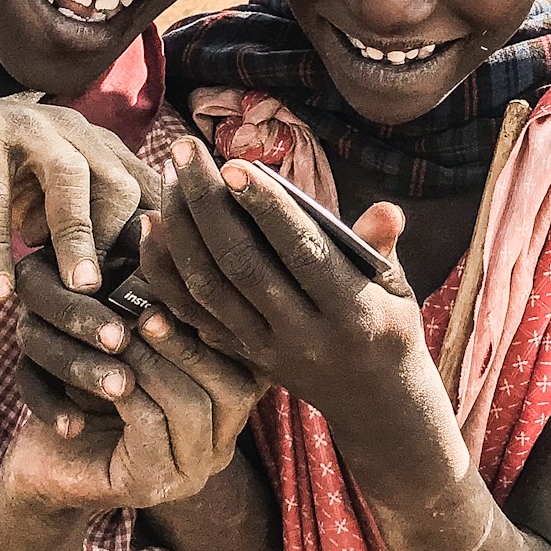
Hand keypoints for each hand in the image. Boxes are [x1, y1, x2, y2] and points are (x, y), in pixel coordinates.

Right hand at [0, 94, 157, 301]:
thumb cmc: (6, 179)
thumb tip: (145, 289)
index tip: (160, 296)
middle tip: (128, 295)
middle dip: (124, 241)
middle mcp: (73, 129)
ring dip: (76, 236)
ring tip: (80, 288)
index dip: (155, 241)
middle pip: (117, 181)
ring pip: (66, 179)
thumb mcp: (55, 202)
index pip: (144, 191)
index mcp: (100, 146)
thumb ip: (92, 227)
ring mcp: (28, 126)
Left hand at [3, 255, 263, 515]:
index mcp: (228, 412)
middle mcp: (220, 448)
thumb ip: (167, 320)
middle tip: (150, 312)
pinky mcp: (150, 487)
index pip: (250, 367)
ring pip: (191, 408)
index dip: (220, 326)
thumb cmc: (94, 395)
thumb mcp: (138, 351)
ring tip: (125, 335)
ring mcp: (189, 474)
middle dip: (188, 345)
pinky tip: (108, 368)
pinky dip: (127, 390)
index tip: (184, 291)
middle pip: (233, 390)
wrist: (42, 460)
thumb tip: (180, 243)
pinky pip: (150, 427)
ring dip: (154, 365)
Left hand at [139, 137, 423, 416]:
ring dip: (180, 227)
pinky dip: (164, 271)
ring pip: (207, 286)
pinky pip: (190, 312)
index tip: (234, 163)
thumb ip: (382, 246)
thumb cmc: (389, 326)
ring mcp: (264, 350)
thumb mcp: (399, 289)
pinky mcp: (240, 356)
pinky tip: (152, 227)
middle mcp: (301, 335)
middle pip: (241, 264)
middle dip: (207, 202)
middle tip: (184, 149)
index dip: (265, 208)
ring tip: (170, 173)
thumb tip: (388, 210)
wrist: (373, 401)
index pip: (300, 251)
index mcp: (351, 312)